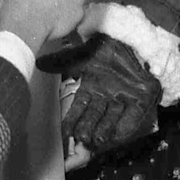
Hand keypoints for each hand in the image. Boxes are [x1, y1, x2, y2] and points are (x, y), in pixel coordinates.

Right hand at [61, 33, 160, 154]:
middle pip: (94, 118)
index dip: (72, 122)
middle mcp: (106, 98)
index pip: (78, 109)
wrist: (134, 40)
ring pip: (111, 119)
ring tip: (97, 139)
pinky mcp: (141, 100)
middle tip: (82, 139)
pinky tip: (119, 135)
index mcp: (92, 90)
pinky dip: (126, 125)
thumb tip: (38, 63)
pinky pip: (133, 116)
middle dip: (87, 129)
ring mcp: (123, 100)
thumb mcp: (83, 54)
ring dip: (104, 130)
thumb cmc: (107, 48)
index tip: (65, 134)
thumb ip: (63, 61)